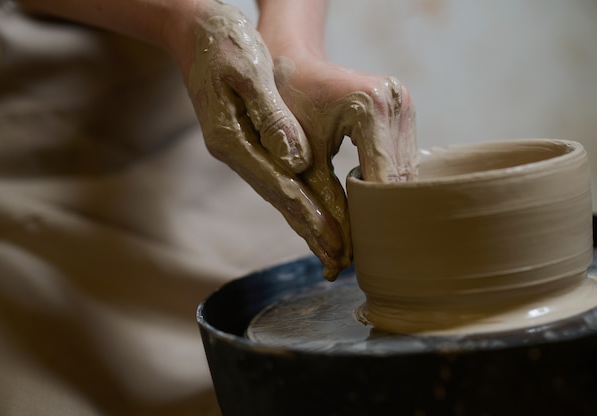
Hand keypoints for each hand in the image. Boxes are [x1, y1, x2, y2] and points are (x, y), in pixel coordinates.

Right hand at [176, 1, 351, 278]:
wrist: (195, 28)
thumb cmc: (223, 41)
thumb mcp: (247, 70)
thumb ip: (271, 115)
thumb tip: (296, 160)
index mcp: (233, 138)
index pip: (279, 186)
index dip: (309, 216)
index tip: (335, 243)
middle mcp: (235, 152)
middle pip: (279, 199)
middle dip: (310, 231)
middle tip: (339, 263)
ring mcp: (240, 150)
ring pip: (279, 193)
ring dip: (306, 221)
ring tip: (333, 249)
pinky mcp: (247, 142)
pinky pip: (277, 178)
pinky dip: (297, 198)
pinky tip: (313, 211)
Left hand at [267, 54, 417, 277]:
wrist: (292, 61)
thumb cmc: (285, 103)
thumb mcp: (301, 158)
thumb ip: (322, 204)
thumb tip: (338, 257)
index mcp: (371, 107)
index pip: (382, 182)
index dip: (371, 220)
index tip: (358, 256)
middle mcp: (397, 102)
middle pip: (401, 180)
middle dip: (381, 216)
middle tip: (359, 254)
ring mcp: (405, 103)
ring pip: (406, 173)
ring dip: (386, 202)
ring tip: (363, 233)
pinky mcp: (404, 110)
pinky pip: (402, 159)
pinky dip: (386, 183)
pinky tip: (368, 202)